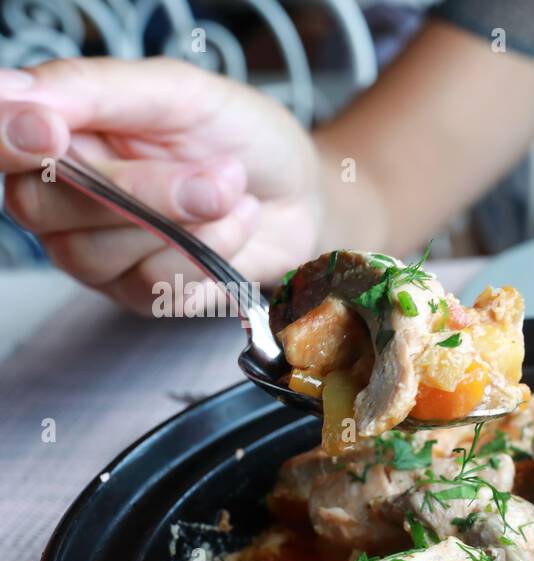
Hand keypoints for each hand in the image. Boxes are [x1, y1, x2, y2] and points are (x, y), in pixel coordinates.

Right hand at [0, 58, 321, 313]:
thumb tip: (12, 90)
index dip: (13, 139)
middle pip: (43, 204)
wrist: (301, 193)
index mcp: (55, 132)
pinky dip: (210, 252)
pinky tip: (237, 223)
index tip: (50, 133)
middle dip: (139, 190)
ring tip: (233, 190)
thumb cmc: (239, 136)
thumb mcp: (179, 91)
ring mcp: (93, 252)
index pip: (0, 142)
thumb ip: (96, 89)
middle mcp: (57, 196)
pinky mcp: (138, 294)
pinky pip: (152, 284)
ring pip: (95, 253)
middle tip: (218, 173)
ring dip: (186, 221)